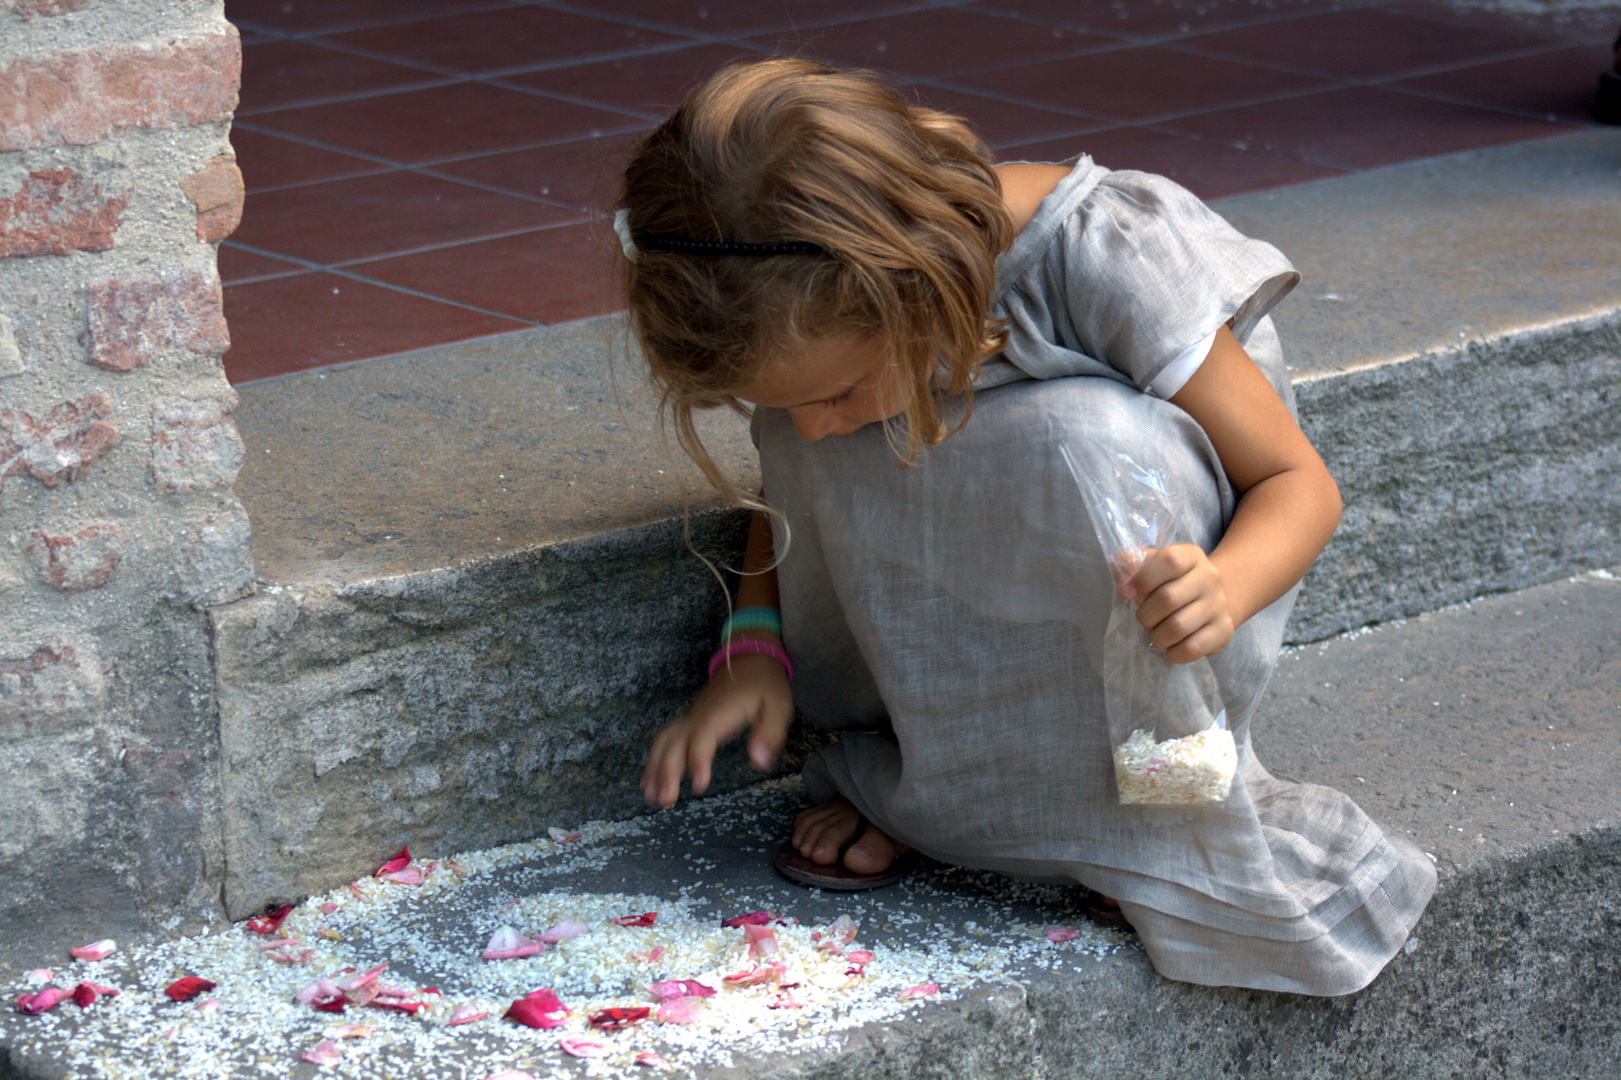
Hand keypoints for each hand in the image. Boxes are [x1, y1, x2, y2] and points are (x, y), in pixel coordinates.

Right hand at [640, 652, 793, 806]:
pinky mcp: (689, 722)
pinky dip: (655, 762)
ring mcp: (691, 718)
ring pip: (664, 741)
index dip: (698, 760)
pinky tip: (650, 783)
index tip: (700, 786)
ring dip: (655, 769)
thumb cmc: (765, 686)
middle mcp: (699, 716)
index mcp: (721, 712)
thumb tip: (758, 762)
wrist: (750, 660)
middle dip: (667, 772)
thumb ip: (770, 734)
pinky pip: (665, 741)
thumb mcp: (779, 706)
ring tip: (652, 798)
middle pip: (674, 742)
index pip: (703, 737)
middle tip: (666, 802)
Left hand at [1123, 544, 1234, 663]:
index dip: (1143, 578)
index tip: (1128, 593)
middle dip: (1146, 614)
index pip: (1170, 561)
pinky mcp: (1224, 631)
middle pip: (1168, 598)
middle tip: (1144, 619)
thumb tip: (1121, 581)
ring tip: (1157, 634)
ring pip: (1178, 626)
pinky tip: (1171, 647)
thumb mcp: (1153, 565)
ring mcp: (1219, 605)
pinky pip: (1193, 648)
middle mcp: (1210, 577)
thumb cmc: (1172, 583)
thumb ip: (1131, 565)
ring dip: (1158, 636)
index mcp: (1191, 556)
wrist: (1211, 601)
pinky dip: (1174, 653)